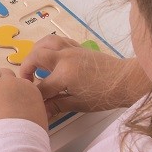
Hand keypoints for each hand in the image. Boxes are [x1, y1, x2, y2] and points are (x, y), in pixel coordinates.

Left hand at [0, 68, 47, 132]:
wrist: (19, 139)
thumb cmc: (32, 131)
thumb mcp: (39, 114)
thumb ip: (30, 106)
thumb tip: (23, 111)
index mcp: (28, 87)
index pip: (17, 80)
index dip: (12, 90)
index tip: (10, 99)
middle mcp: (11, 83)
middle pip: (2, 73)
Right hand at [18, 35, 151, 114]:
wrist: (126, 81)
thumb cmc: (104, 95)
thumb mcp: (79, 104)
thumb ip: (57, 105)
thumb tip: (41, 111)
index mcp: (64, 74)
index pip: (41, 87)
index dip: (35, 98)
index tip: (33, 105)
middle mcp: (65, 58)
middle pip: (35, 56)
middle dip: (25, 69)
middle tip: (26, 81)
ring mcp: (72, 50)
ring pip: (45, 42)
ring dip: (35, 52)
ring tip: (34, 64)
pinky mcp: (79, 47)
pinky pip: (58, 40)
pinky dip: (49, 46)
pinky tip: (50, 56)